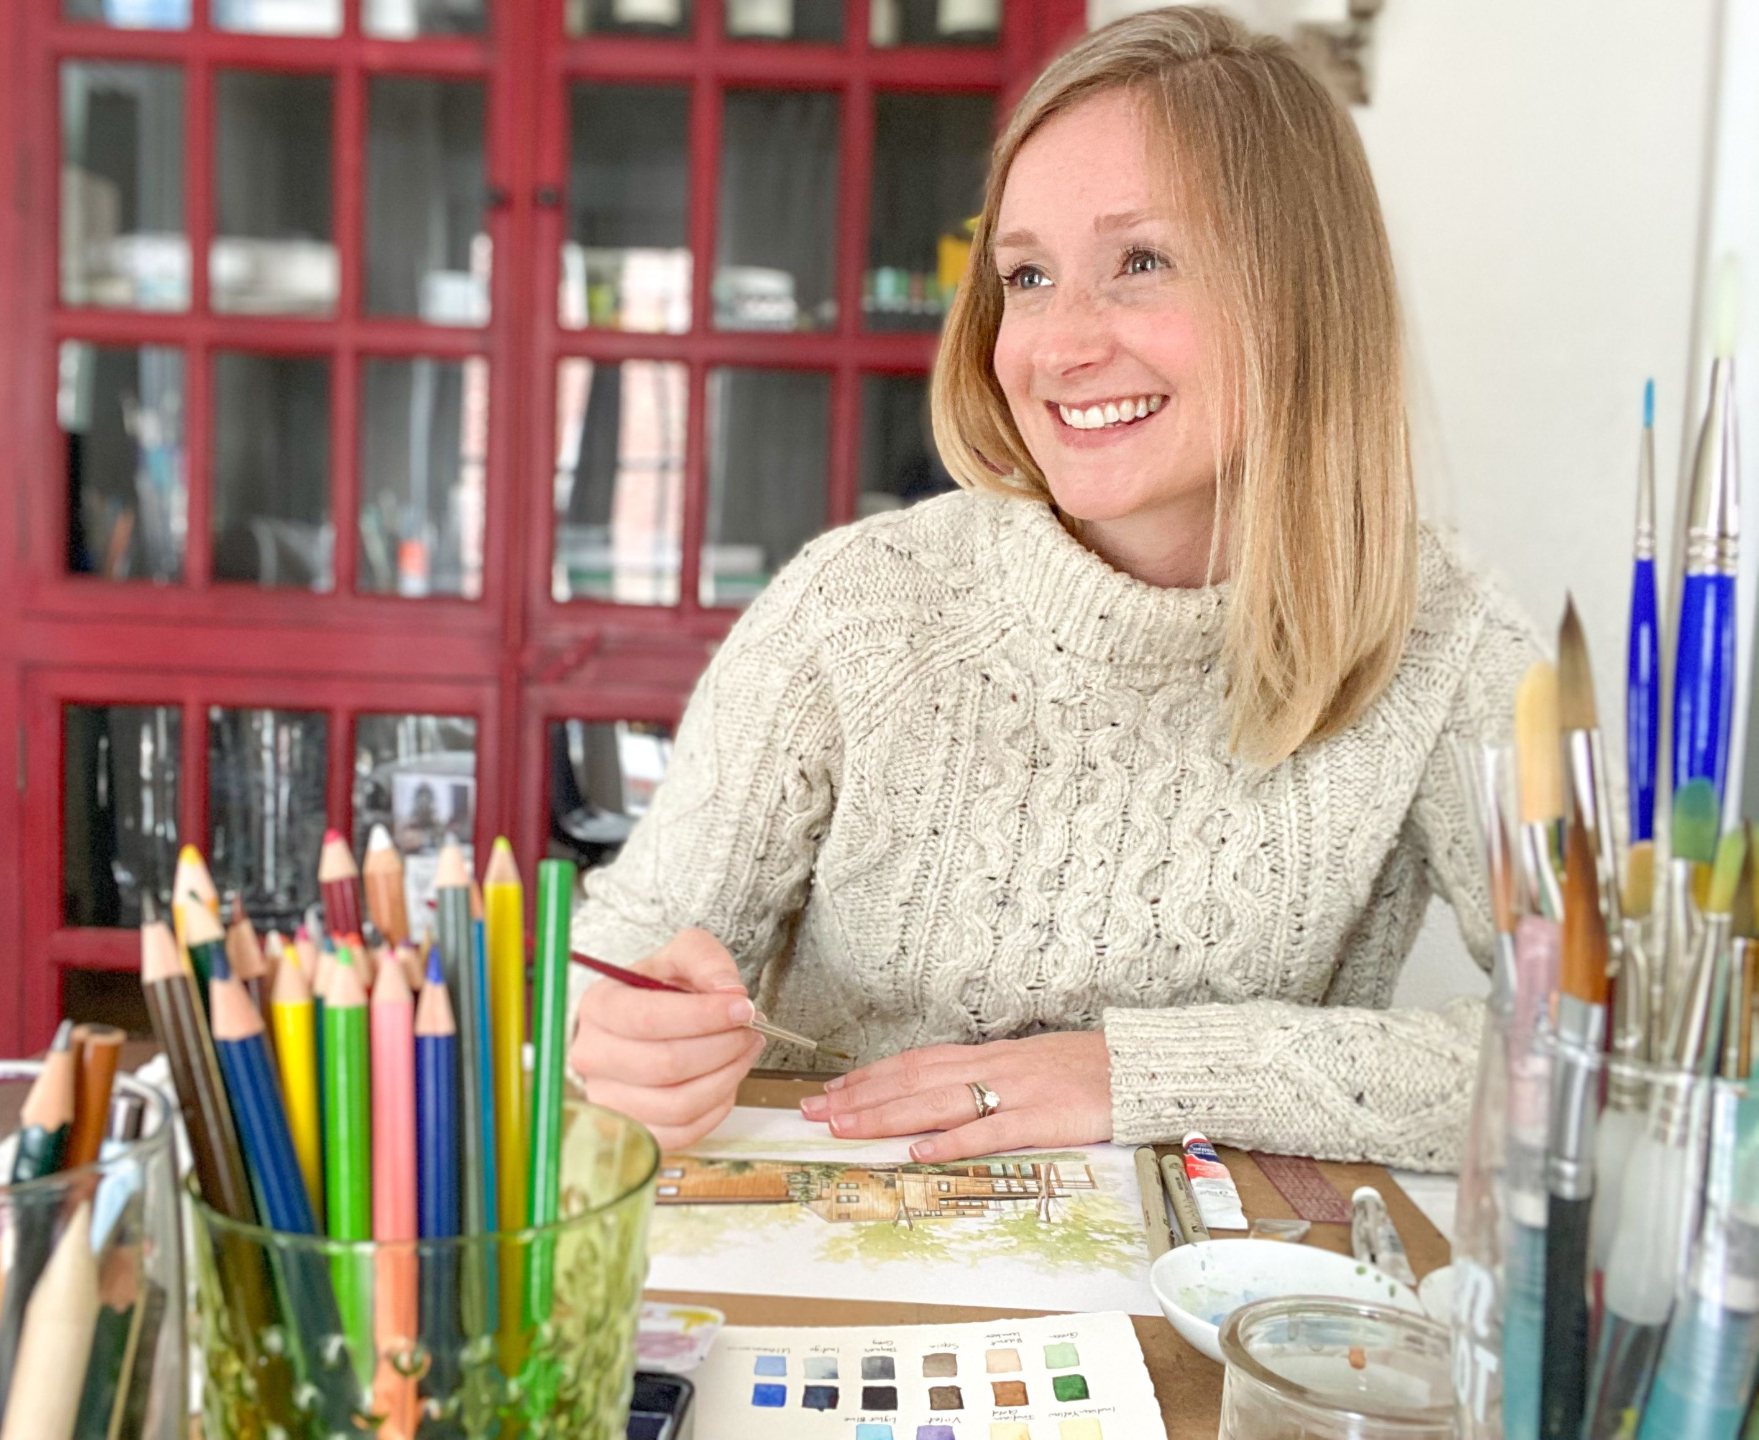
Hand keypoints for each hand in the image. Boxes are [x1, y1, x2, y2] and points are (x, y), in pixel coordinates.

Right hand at [569, 928, 766, 1149]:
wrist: (643, 1022)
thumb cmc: (659, 991)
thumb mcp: (680, 956)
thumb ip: (705, 959)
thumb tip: (729, 991)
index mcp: (599, 1006)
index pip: (649, 1019)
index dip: (704, 1016)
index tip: (743, 1007)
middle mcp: (593, 1056)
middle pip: (666, 1065)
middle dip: (723, 1047)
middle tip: (751, 1030)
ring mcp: (608, 1098)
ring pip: (677, 1104)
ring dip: (726, 1077)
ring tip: (744, 1051)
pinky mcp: (633, 1128)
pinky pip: (683, 1132)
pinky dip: (716, 1108)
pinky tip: (726, 1079)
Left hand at [799, 1031, 1112, 1161]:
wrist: (1140, 1065)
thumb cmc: (1083, 1070)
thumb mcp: (1025, 1065)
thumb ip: (983, 1079)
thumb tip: (938, 1095)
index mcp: (986, 1057)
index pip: (914, 1063)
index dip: (869, 1077)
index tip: (830, 1091)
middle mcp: (992, 1068)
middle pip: (914, 1081)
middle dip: (860, 1097)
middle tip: (814, 1112)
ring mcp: (1016, 1092)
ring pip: (939, 1102)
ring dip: (887, 1116)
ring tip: (846, 1128)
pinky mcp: (1043, 1119)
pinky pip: (992, 1131)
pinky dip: (954, 1142)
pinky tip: (921, 1153)